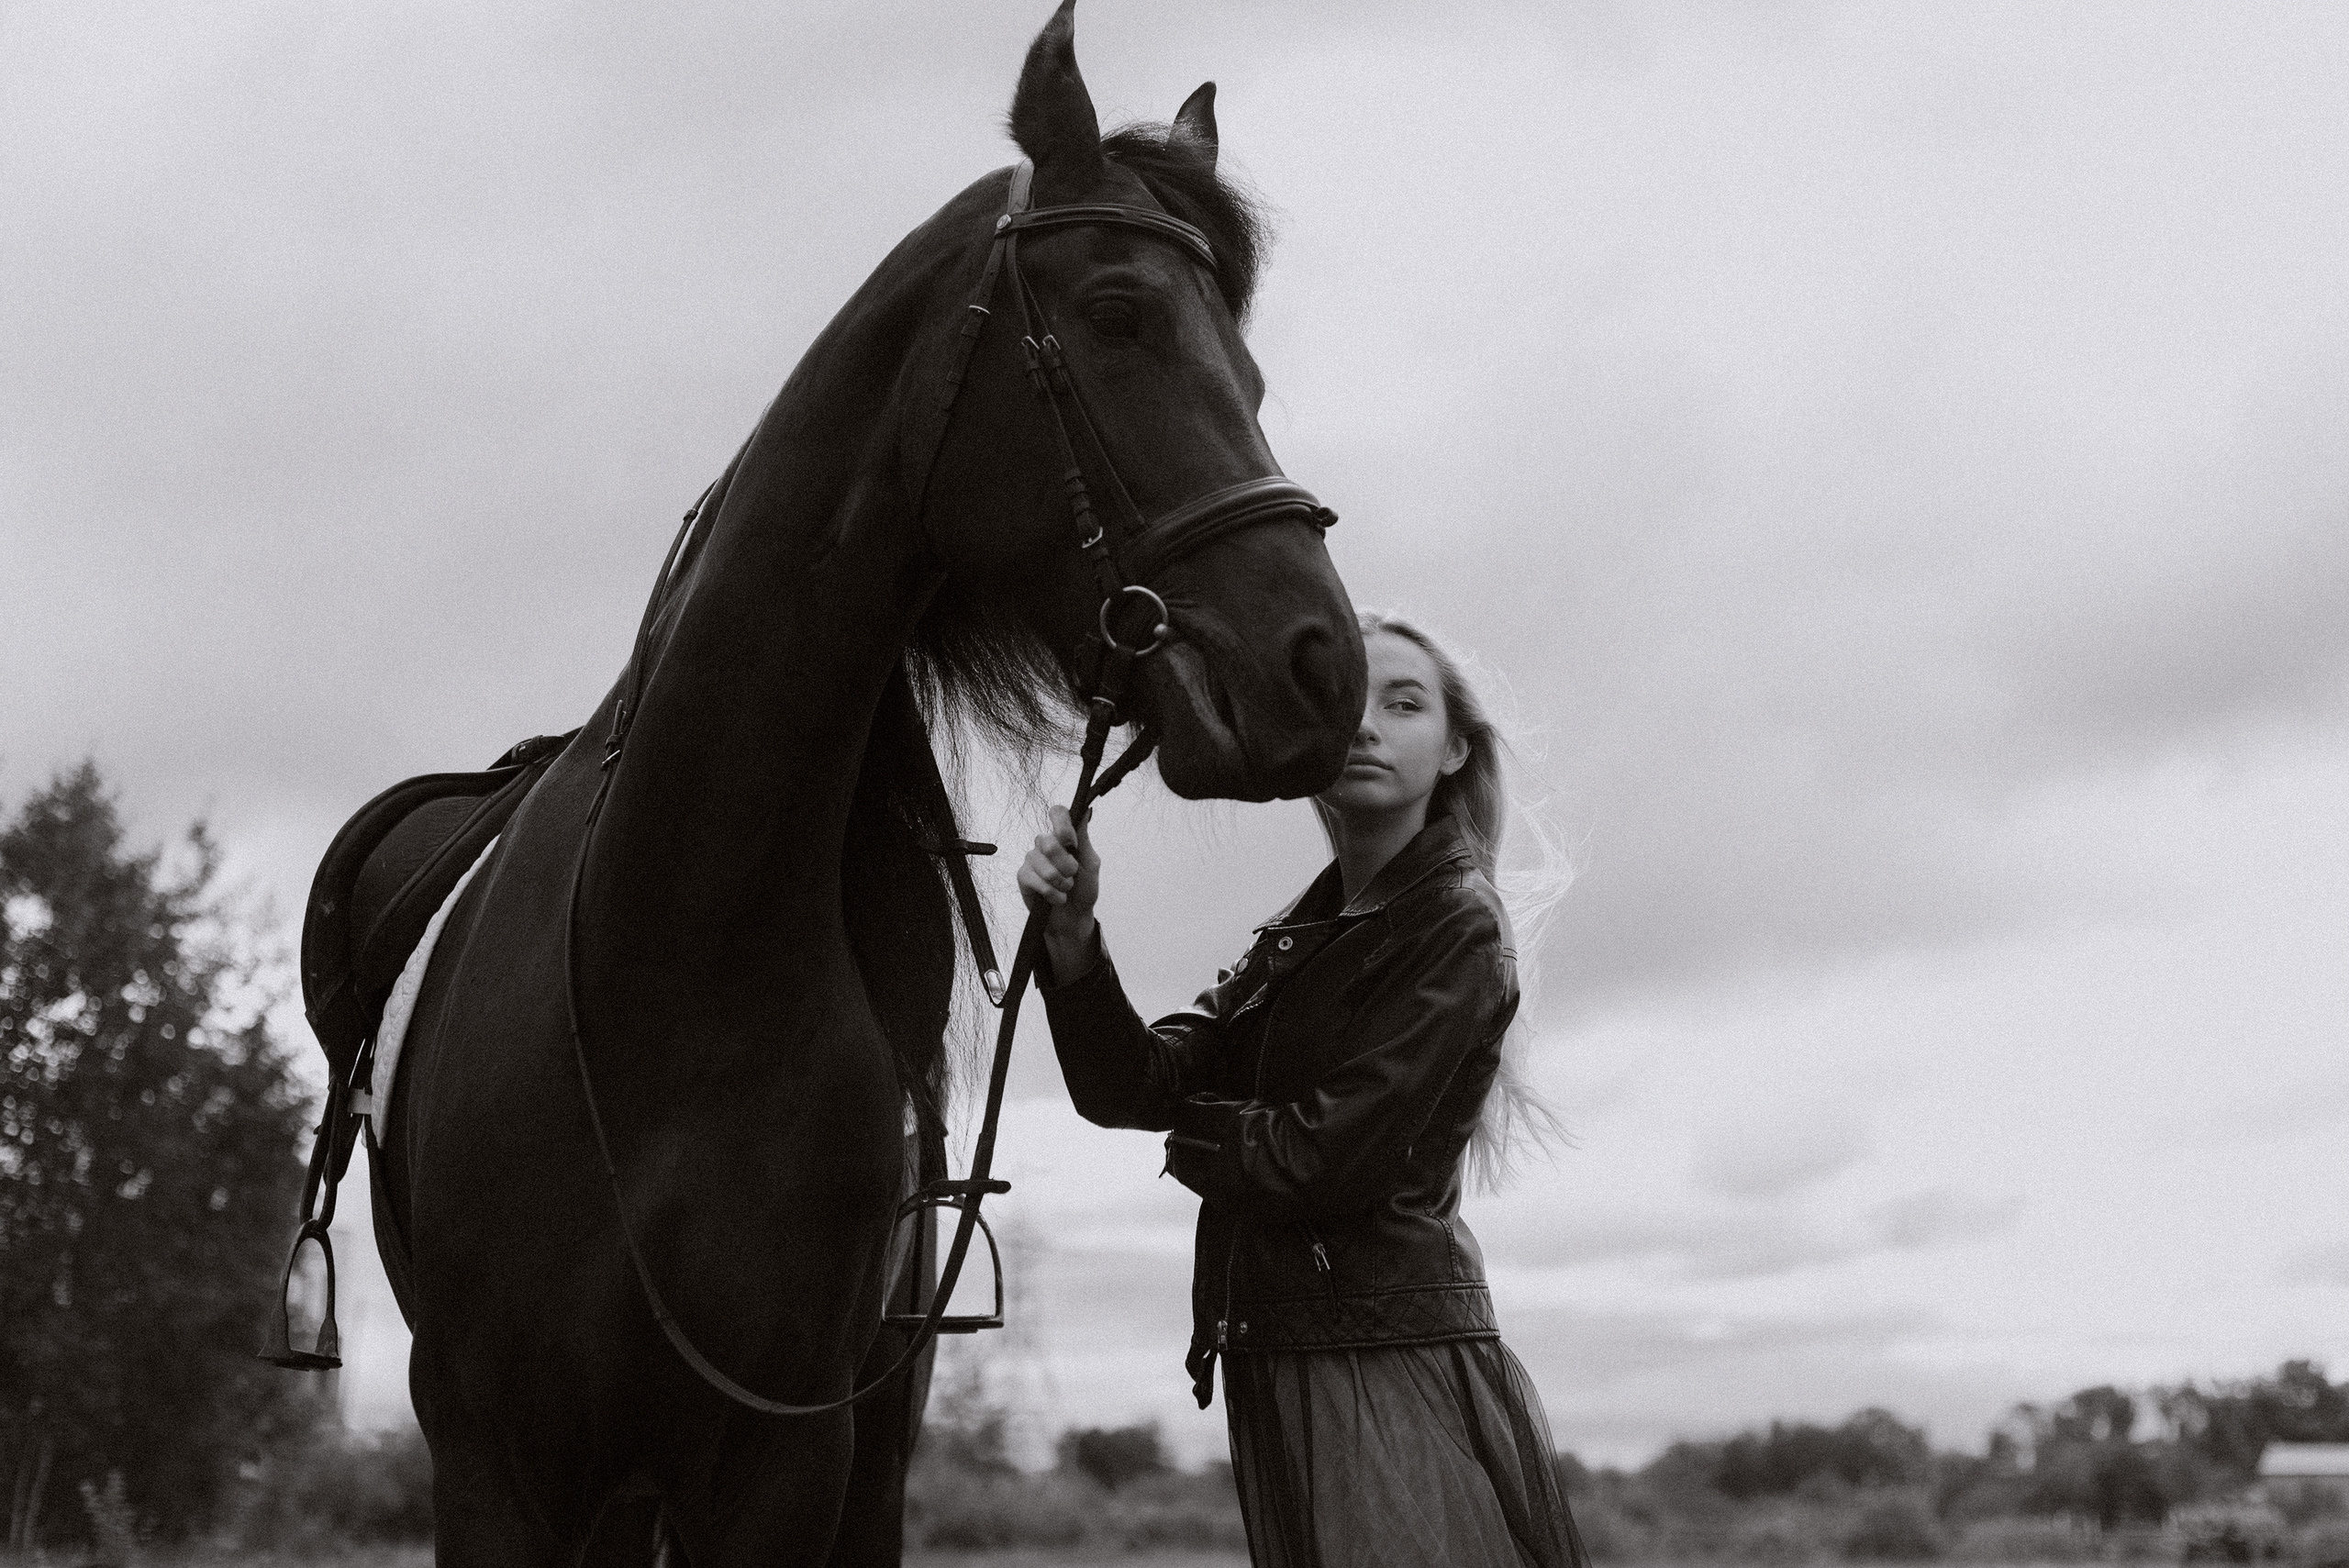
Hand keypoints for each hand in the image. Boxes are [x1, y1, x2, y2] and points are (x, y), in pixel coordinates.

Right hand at [1017, 805, 1099, 977]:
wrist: (1074, 917)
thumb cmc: (1084, 889)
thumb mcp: (1090, 863)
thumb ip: (1084, 837)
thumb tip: (1086, 810)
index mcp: (1063, 837)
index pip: (1058, 813)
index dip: (1062, 824)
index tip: (1071, 842)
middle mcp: (1045, 844)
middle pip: (1050, 842)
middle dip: (1067, 865)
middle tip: (1073, 875)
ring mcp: (1032, 859)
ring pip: (1045, 865)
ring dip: (1062, 883)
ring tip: (1065, 889)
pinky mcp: (1023, 876)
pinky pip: (1037, 881)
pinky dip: (1052, 893)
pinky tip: (1055, 898)